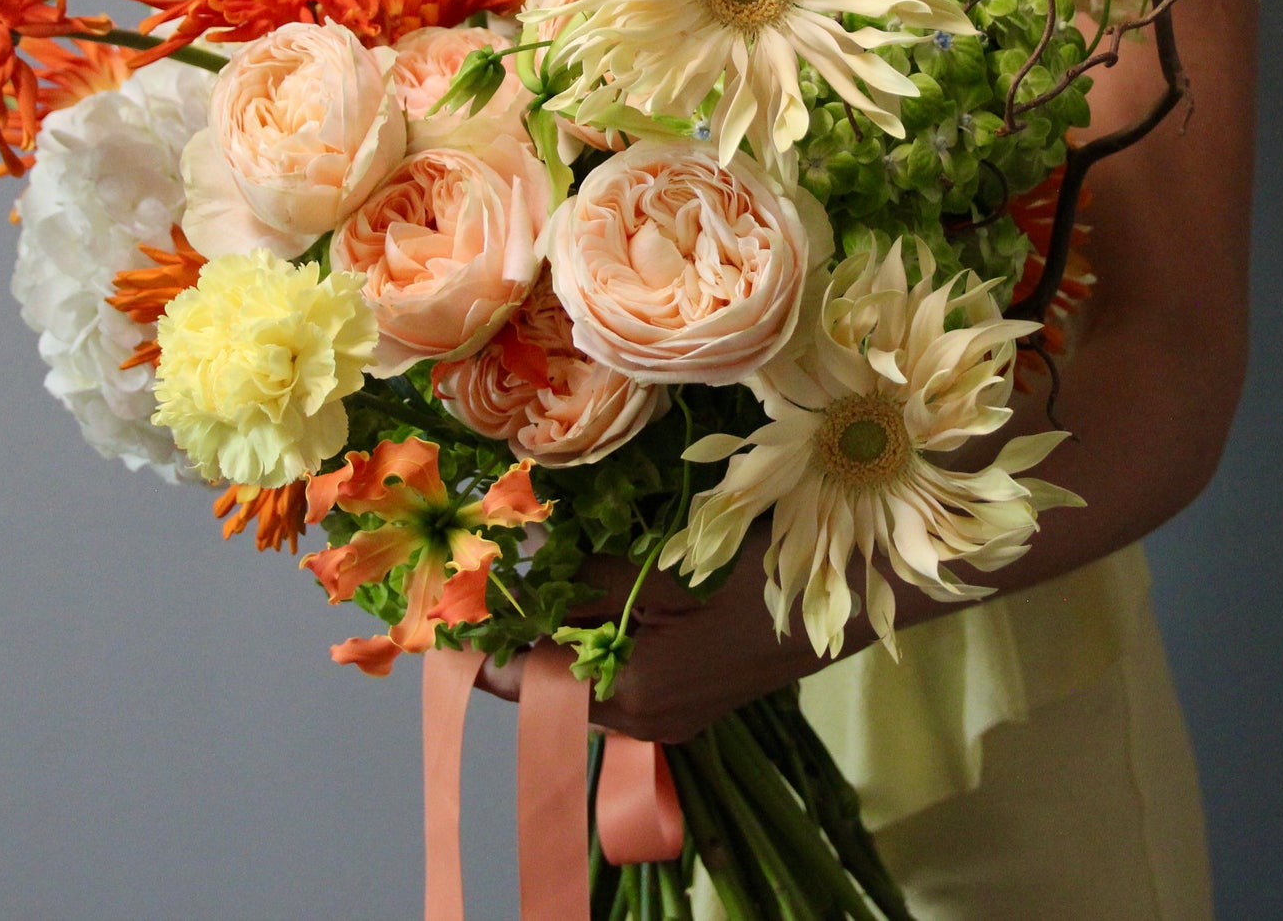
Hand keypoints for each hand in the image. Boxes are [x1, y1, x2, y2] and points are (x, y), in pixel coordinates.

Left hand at [477, 529, 829, 743]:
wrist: (849, 596)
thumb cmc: (756, 575)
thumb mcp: (661, 571)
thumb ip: (586, 578)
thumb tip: (522, 561)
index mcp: (631, 695)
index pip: (524, 684)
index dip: (475, 650)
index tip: (434, 621)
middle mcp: (641, 721)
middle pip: (546, 692)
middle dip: (505, 645)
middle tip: (471, 592)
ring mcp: (666, 716)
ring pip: (578, 686)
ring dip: (544, 645)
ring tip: (512, 593)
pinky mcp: (683, 700)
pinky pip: (612, 680)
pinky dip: (585, 648)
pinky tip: (576, 606)